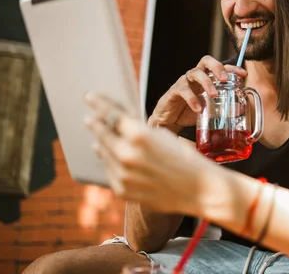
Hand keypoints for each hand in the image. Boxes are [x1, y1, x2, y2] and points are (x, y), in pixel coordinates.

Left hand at [84, 92, 210, 214]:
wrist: (199, 189)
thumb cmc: (185, 158)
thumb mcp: (163, 136)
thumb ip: (138, 130)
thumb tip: (120, 126)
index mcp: (138, 135)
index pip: (111, 114)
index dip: (98, 104)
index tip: (89, 97)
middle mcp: (126, 155)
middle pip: (102, 134)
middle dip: (96, 125)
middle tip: (89, 119)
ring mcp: (123, 175)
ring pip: (103, 153)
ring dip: (100, 144)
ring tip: (97, 140)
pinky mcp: (122, 191)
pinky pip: (110, 171)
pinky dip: (110, 163)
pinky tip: (109, 158)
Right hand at [147, 55, 246, 129]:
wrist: (170, 121)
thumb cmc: (190, 112)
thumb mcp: (209, 109)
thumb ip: (222, 107)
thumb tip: (240, 112)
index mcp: (206, 78)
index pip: (220, 68)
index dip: (232, 69)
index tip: (243, 74)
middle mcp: (196, 76)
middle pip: (206, 61)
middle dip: (217, 67)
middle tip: (224, 79)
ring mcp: (185, 82)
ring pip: (195, 72)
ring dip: (206, 82)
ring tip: (214, 94)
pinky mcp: (174, 90)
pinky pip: (183, 89)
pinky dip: (192, 98)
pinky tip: (198, 108)